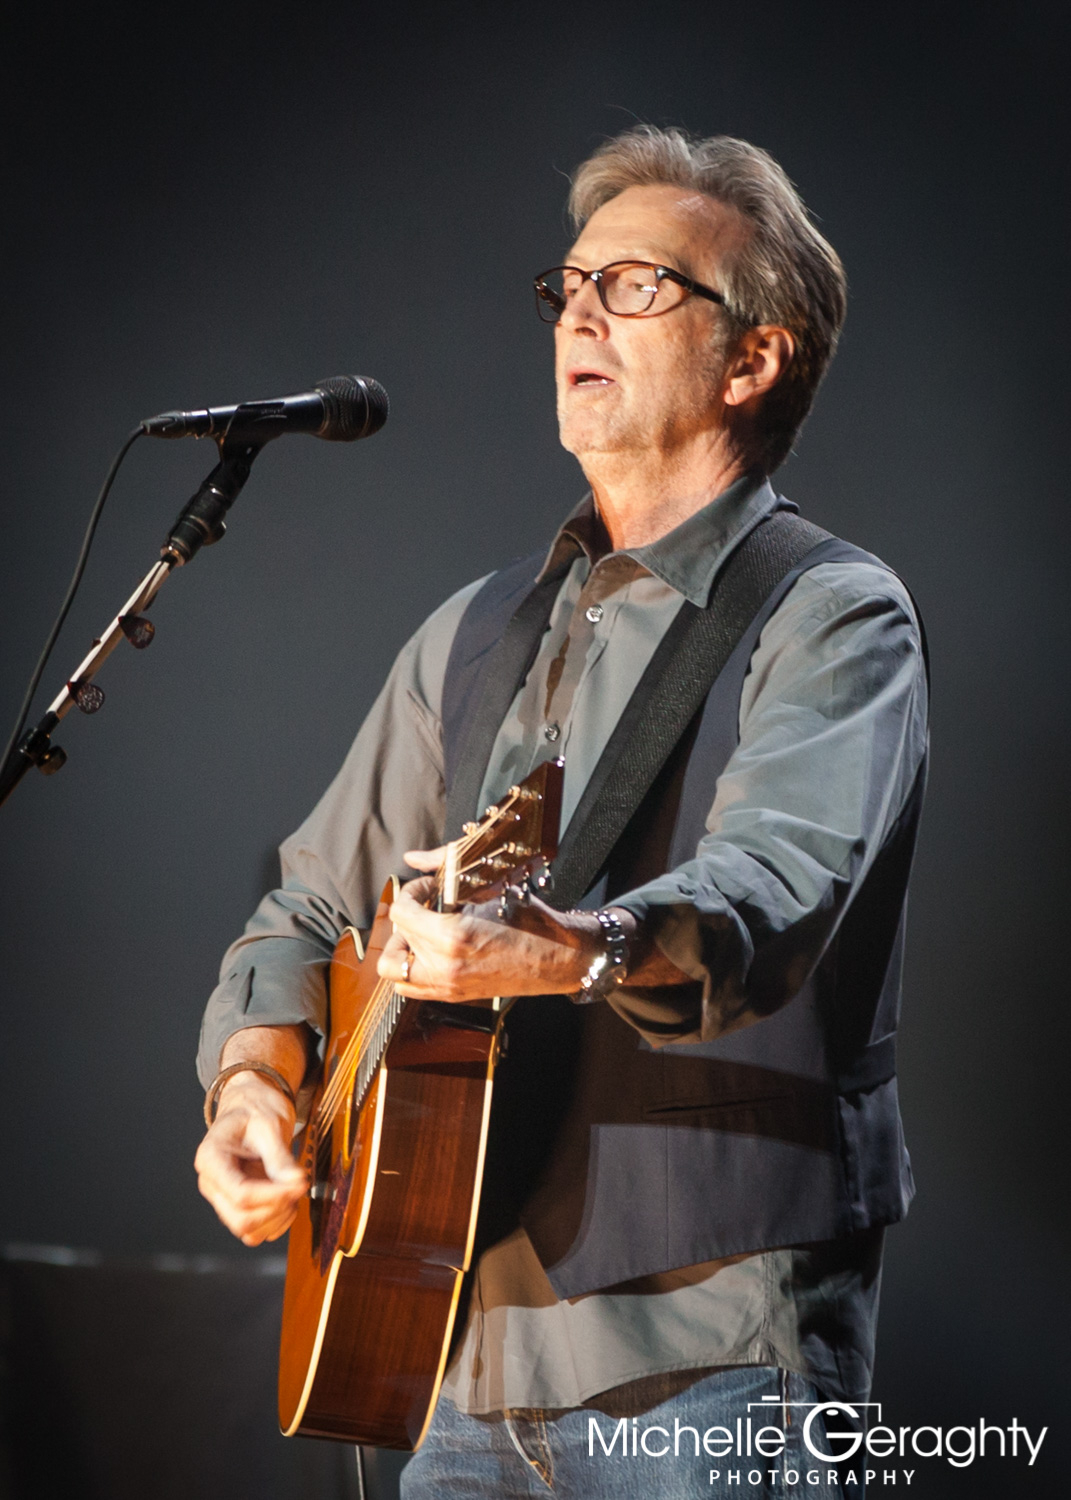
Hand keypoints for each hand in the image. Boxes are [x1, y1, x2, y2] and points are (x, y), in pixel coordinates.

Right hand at [194, 1072, 306, 1245]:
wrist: (251, 1104)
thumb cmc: (254, 1108)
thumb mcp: (269, 1123)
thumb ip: (280, 1155)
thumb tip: (295, 1181)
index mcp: (211, 1158)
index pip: (240, 1193)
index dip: (273, 1195)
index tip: (300, 1184)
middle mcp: (212, 1183)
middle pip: (241, 1219)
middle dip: (276, 1209)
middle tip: (299, 1187)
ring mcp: (222, 1197)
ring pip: (248, 1230)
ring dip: (277, 1218)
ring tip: (294, 1190)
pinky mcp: (236, 1205)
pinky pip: (255, 1230)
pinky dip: (276, 1223)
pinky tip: (289, 1200)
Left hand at [378, 845, 605, 1000]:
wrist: (559, 958)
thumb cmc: (531, 922)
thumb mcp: (490, 887)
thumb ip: (446, 865)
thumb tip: (415, 857)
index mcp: (451, 937)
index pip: (401, 913)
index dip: (411, 892)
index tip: (427, 887)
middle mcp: (443, 967)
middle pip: (394, 942)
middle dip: (405, 919)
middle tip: (424, 907)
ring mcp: (447, 987)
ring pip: (393, 973)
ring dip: (401, 949)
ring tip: (421, 933)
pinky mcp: (453, 996)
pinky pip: (411, 989)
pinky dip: (411, 969)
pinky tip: (430, 951)